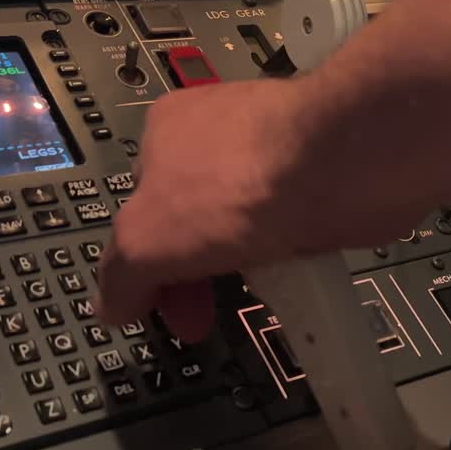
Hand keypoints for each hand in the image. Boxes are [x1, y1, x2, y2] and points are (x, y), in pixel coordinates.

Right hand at [95, 78, 430, 340]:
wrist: (339, 165)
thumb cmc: (230, 192)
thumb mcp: (144, 242)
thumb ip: (120, 275)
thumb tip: (110, 308)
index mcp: (165, 128)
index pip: (140, 206)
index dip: (143, 264)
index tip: (161, 310)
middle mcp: (218, 127)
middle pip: (192, 215)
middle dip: (192, 273)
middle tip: (202, 322)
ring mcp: (276, 143)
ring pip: (244, 219)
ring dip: (243, 261)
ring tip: (256, 293)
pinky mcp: (323, 165)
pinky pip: (293, 218)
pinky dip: (289, 246)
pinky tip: (294, 270)